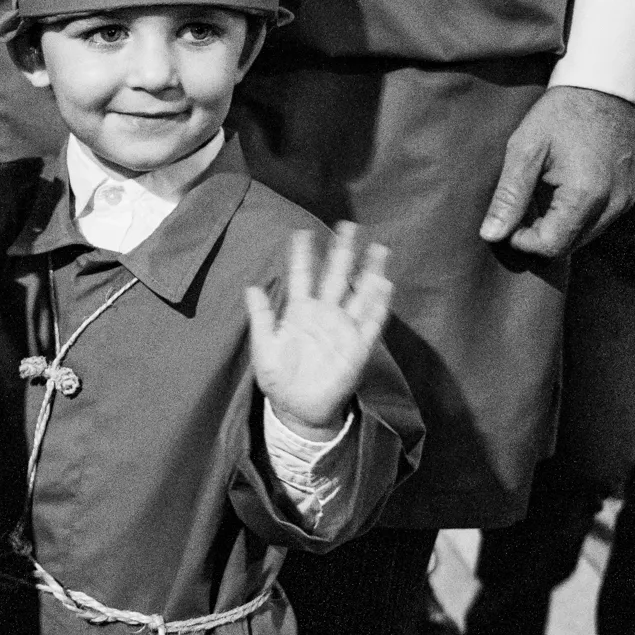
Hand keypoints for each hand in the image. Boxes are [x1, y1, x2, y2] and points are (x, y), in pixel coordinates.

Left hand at [245, 223, 393, 437]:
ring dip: (369, 273)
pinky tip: (384, 285)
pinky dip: (378, 305)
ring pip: (359, 294)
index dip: (302, 256)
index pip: (302, 277)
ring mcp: (342, 329)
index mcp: (299, 313)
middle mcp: (323, 315)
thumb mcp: (263, 347)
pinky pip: (371, 323)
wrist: (298, 409)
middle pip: (335, 277)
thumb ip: (260, 318)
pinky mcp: (357, 347)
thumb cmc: (278, 378)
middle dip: (342, 252)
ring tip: (378, 249)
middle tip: (348, 225)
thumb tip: (251, 287)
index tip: (301, 232)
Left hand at [479, 85, 634, 256]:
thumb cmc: (561, 114)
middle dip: (539, 234)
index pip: (550, 246)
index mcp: (586, 196)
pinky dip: (575, 215)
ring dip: (556, 225)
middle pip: (567, 246)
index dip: (522, 239)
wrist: (604, 87)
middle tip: (522, 204)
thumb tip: (491, 235)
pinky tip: (561, 190)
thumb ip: (509, 197)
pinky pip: (597, 221)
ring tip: (542, 193)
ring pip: (582, 236)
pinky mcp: (629, 195)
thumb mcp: (525, 150)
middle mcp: (613, 205)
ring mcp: (625, 201)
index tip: (509, 217)